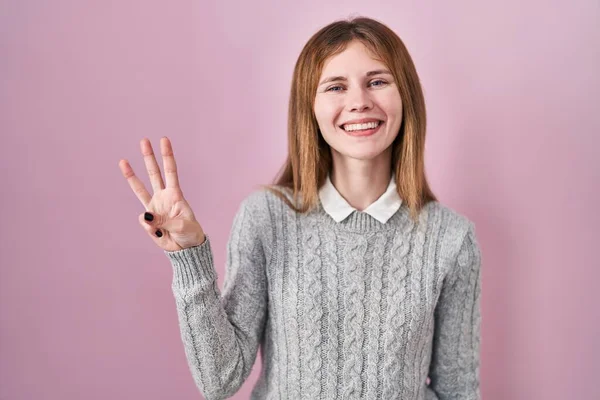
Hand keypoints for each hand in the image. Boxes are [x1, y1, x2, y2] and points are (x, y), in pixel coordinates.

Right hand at [119, 137, 205, 251]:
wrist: (185, 248)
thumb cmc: (190, 233)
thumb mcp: (183, 226)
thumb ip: (165, 222)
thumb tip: (146, 217)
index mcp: (176, 194)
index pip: (171, 171)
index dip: (167, 156)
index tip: (164, 140)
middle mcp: (163, 197)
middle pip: (155, 173)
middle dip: (149, 157)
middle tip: (144, 140)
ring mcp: (155, 207)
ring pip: (141, 188)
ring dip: (132, 175)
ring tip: (123, 161)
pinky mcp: (149, 221)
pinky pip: (143, 220)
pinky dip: (149, 226)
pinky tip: (158, 232)